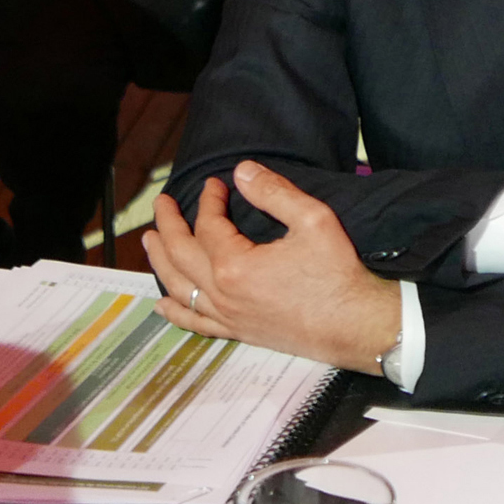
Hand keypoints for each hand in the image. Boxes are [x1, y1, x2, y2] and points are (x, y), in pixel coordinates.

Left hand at [142, 162, 401, 372]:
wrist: (354, 325)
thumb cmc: (337, 274)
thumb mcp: (314, 220)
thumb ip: (275, 193)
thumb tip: (243, 171)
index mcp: (235, 265)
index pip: (208, 225)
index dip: (208, 201)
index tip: (215, 184)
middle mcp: (222, 293)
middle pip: (180, 255)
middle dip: (168, 225)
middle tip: (162, 203)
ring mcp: (227, 316)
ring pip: (179, 287)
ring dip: (160, 262)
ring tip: (150, 241)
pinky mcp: (237, 332)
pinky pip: (194, 322)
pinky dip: (174, 312)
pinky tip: (162, 304)